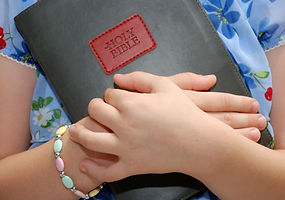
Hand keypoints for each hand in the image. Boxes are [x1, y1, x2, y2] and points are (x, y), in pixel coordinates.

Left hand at [69, 72, 247, 181]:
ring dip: (80, 134)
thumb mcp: (166, 86)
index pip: (109, 94)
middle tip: (99, 109)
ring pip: (91, 140)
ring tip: (75, 131)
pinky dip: (94, 170)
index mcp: (130, 103)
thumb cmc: (185, 113)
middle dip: (96, 107)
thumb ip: (139, 78)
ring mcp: (125, 148)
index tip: (117, 97)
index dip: (112, 94)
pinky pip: (107, 172)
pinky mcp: (131, 166)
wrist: (201, 143)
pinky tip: (84, 166)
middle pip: (96, 111)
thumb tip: (117, 77)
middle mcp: (123, 125)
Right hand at [118, 72, 265, 140]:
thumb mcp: (156, 87)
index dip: (235, 101)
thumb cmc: (133, 107)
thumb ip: (182, 79)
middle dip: (242, 119)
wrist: (113, 130)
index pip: (216, 100)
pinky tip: (233, 153)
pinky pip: (202, 155)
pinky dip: (220, 153)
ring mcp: (182, 137)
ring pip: (216, 137)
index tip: (251, 103)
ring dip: (238, 135)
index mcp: (183, 102)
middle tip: (260, 119)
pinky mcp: (176, 151)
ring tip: (256, 133)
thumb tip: (210, 78)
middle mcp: (186, 120)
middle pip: (221, 119)